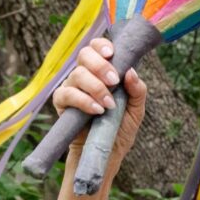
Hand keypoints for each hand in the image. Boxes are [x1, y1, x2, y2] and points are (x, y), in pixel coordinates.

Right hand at [51, 38, 148, 171]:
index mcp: (101, 72)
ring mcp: (71, 88)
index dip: (102, 46)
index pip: (96, 48)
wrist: (108, 153)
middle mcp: (85, 76)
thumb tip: (131, 71)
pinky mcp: (62, 104)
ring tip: (109, 105)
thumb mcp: (136, 110)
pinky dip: (83, 100)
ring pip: (77, 74)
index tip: (111, 53)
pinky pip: (66, 94)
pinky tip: (97, 110)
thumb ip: (137, 91)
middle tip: (114, 81)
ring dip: (96, 87)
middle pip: (84, 55)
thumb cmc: (121, 128)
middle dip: (100, 65)